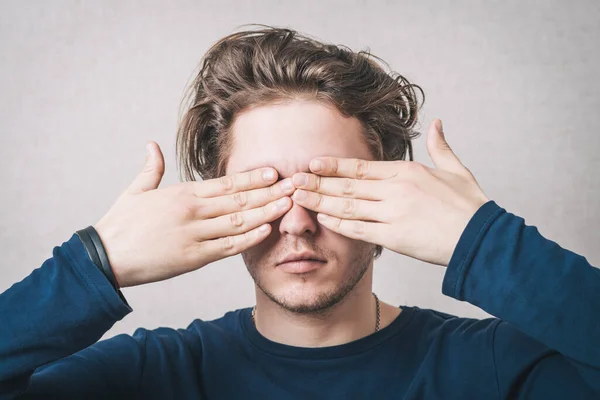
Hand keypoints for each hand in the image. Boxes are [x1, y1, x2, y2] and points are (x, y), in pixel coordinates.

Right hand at [94, 142, 293, 286]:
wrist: (105, 258)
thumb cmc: (121, 223)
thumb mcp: (135, 191)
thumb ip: (151, 168)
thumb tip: (151, 145)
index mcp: (182, 194)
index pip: (226, 183)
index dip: (252, 177)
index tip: (274, 171)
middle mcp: (193, 212)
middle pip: (239, 200)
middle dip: (269, 192)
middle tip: (294, 185)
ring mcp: (195, 235)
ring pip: (239, 222)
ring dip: (266, 212)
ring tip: (288, 205)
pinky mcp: (193, 258)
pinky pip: (228, 248)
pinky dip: (249, 239)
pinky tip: (266, 230)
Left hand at [290, 119, 488, 265]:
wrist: (482, 239)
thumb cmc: (470, 207)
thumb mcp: (457, 171)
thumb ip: (441, 147)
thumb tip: (438, 123)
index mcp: (407, 172)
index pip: (361, 167)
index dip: (335, 165)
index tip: (314, 162)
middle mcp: (396, 190)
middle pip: (348, 185)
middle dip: (318, 182)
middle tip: (294, 179)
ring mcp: (393, 213)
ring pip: (347, 206)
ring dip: (320, 201)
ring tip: (299, 197)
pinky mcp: (394, 237)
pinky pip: (359, 229)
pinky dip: (338, 224)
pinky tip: (322, 219)